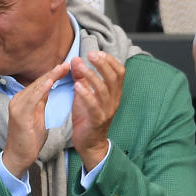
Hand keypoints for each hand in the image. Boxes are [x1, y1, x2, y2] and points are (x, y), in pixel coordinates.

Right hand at [2, 63, 69, 177]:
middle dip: (53, 72)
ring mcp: (17, 106)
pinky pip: (32, 99)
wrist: (19, 156)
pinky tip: (50, 82)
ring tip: (62, 68)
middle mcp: (18, 100)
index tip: (67, 66)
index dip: (53, 74)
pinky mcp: (19, 115)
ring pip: (35, 88)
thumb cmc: (29, 138)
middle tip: (68, 63)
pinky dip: (41, 89)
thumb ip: (41, 101)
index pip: (40, 83)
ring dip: (50, 77)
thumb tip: (50, 88)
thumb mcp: (38, 116)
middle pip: (38, 83)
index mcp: (23, 100)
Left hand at [71, 51, 123, 169]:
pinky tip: (77, 86)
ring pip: (104, 90)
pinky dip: (86, 95)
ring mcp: (106, 111)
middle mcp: (113, 100)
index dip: (110, 61)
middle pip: (114, 78)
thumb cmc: (87, 117)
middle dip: (103, 64)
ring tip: (80, 67)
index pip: (119, 73)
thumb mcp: (84, 95)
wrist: (88, 143)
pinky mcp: (97, 121)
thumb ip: (81, 78)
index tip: (98, 52)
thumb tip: (75, 59)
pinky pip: (94, 106)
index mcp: (113, 93)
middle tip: (90, 54)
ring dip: (92, 76)